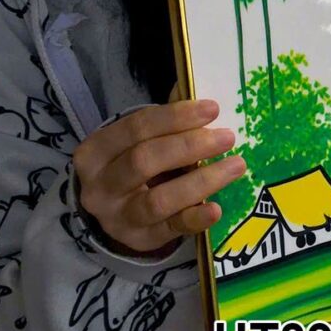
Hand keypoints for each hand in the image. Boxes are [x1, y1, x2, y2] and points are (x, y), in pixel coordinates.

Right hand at [72, 99, 246, 255]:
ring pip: (159, 200)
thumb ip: (164, 120)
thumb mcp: (133, 142)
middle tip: (227, 137)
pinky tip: (216, 208)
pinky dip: (195, 219)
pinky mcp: (140, 240)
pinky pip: (171, 230)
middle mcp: (100, 186)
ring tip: (236, 165)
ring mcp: (118, 218)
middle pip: (144, 161)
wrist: (111, 212)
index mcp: (95, 151)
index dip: (175, 117)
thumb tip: (198, 90)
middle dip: (190, 146)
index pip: (135, 128)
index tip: (212, 109)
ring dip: (201, 181)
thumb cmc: (129, 165)